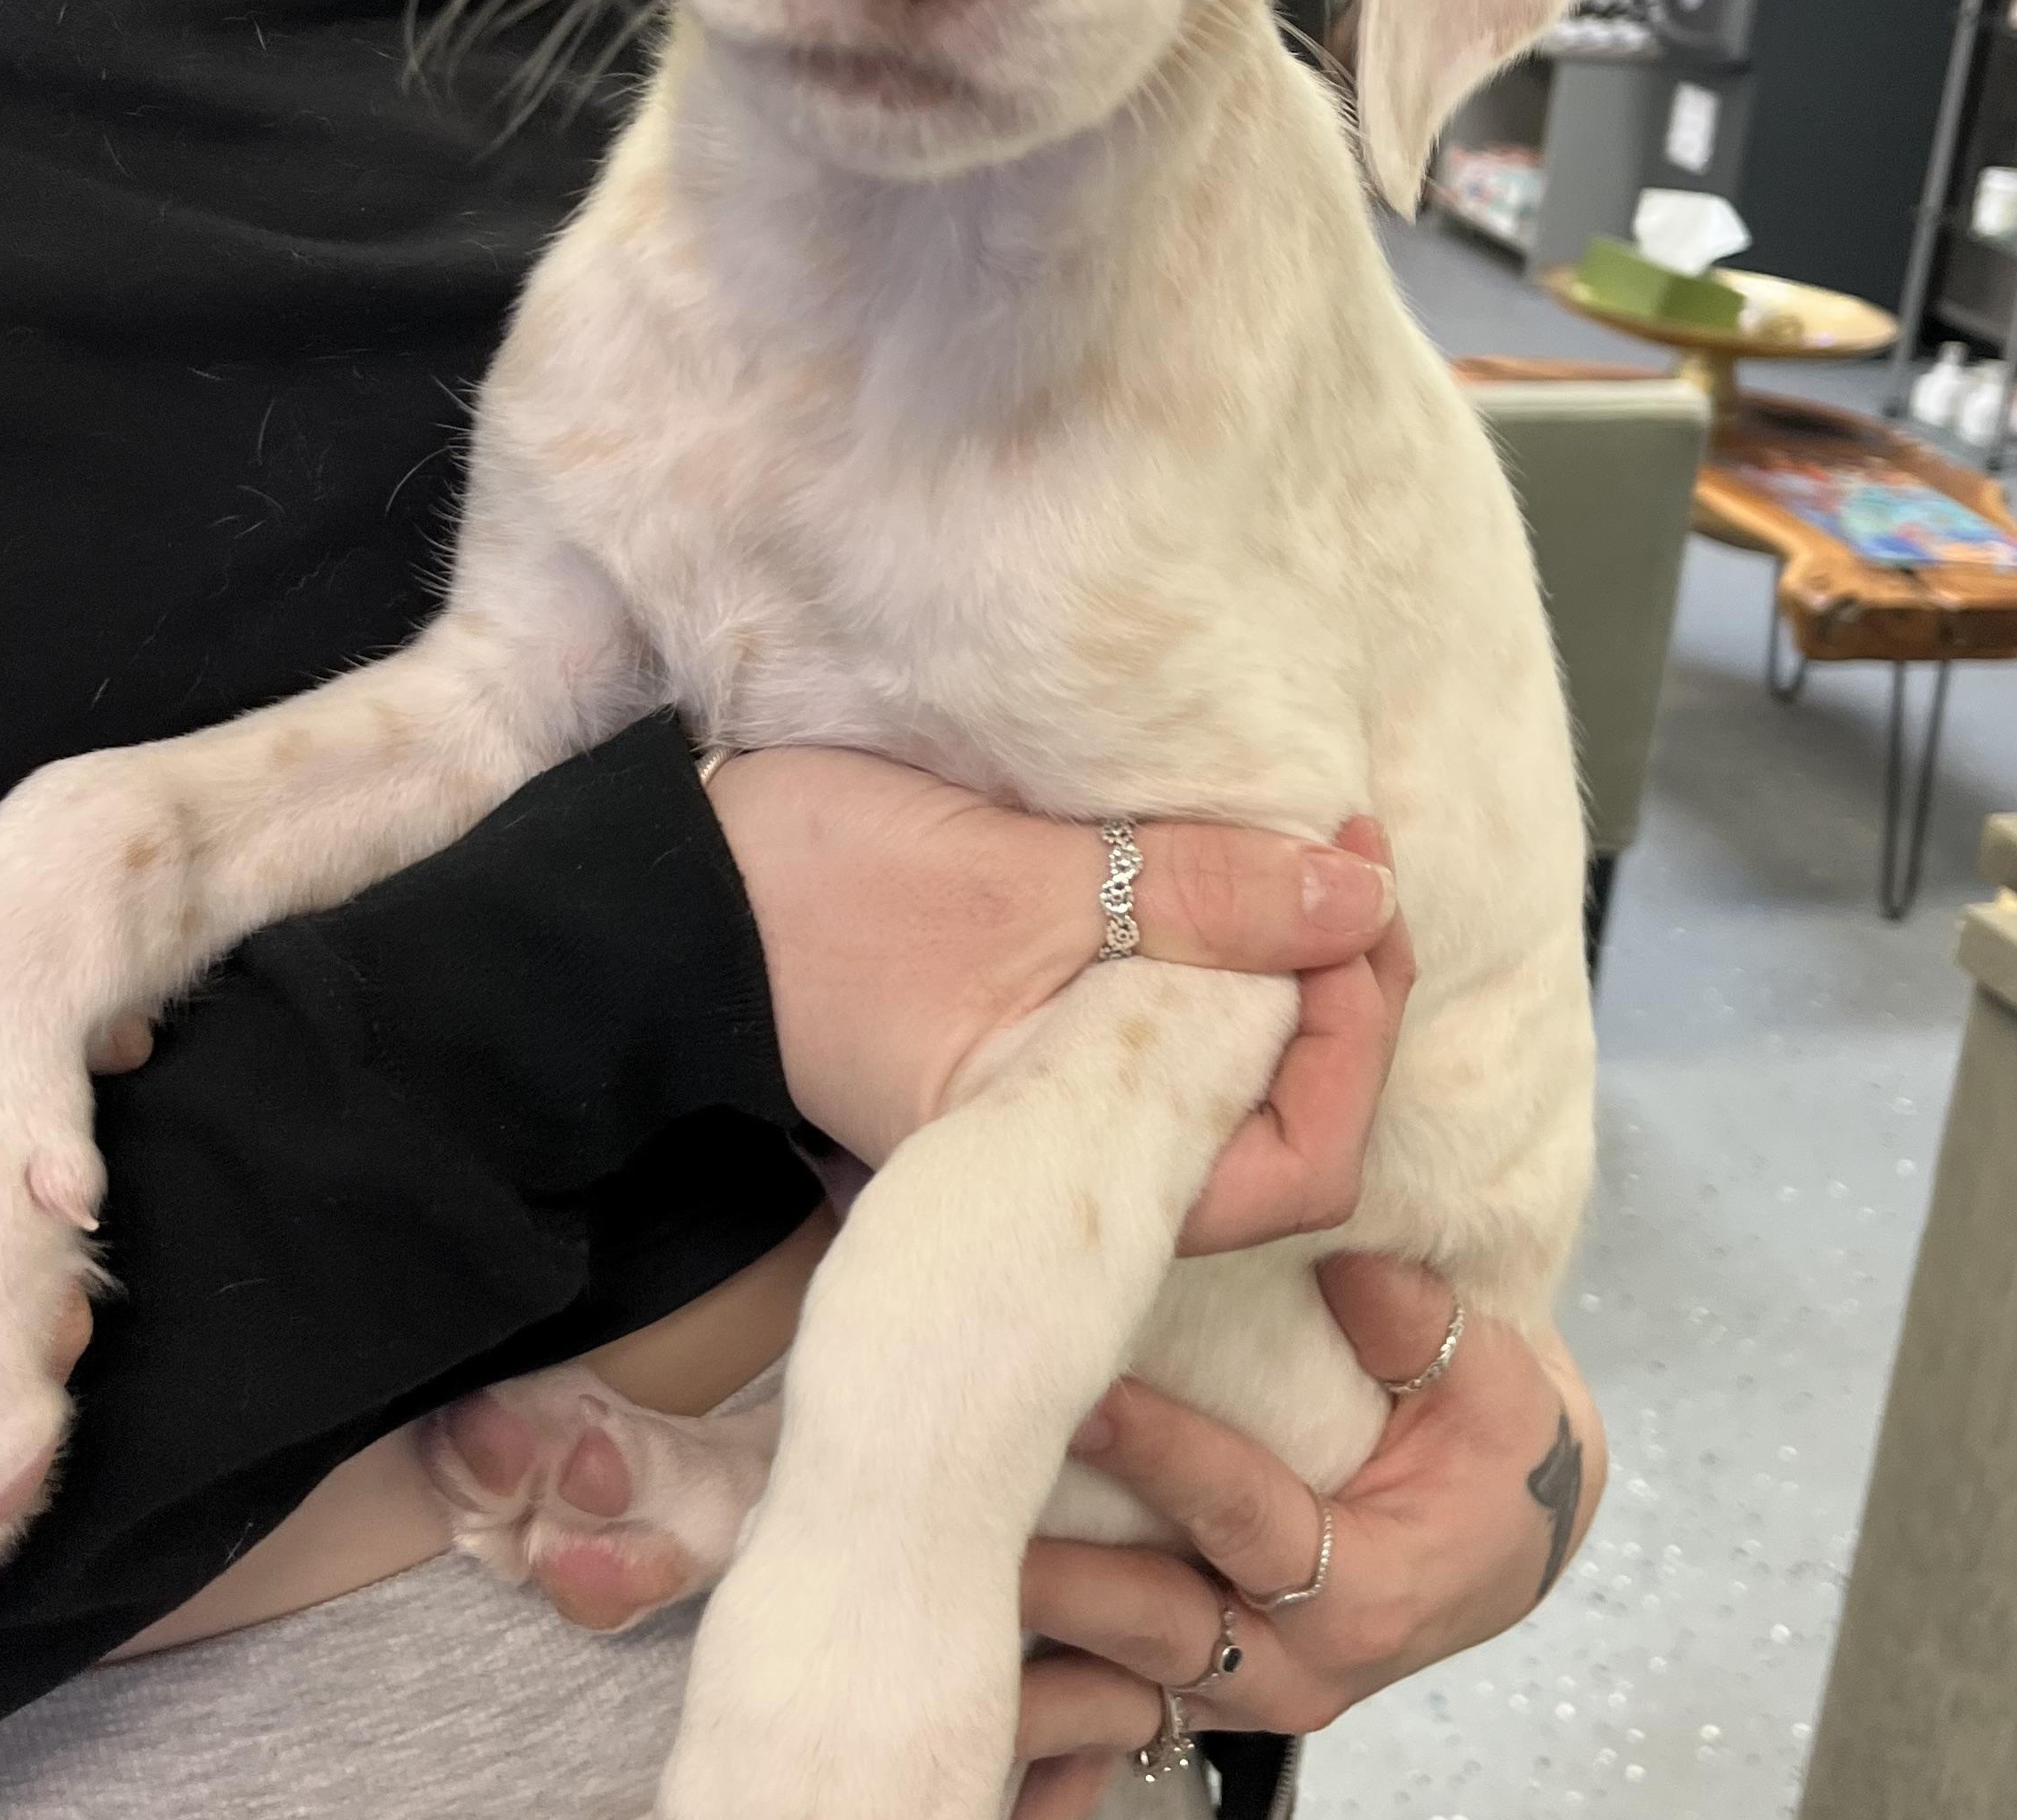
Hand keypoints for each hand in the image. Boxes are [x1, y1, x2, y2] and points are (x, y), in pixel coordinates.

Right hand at [706, 749, 1406, 1248]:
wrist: (658, 899)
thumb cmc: (809, 904)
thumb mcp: (1016, 884)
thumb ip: (1193, 896)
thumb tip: (1357, 899)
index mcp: (1074, 1162)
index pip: (1296, 1161)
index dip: (1356, 1040)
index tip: (1358, 904)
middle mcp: (1078, 1157)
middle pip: (1286, 1123)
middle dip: (1342, 993)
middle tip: (1348, 857)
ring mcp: (1056, 1102)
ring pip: (1235, 1069)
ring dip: (1290, 965)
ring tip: (1309, 854)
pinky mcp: (1032, 1042)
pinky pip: (1172, 1022)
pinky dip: (1225, 952)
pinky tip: (1238, 875)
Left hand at [1009, 1256, 1605, 1819]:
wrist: (1507, 1534)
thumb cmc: (1494, 1451)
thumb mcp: (1498, 1385)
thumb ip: (1424, 1329)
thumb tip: (1351, 1267)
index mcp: (1365, 1592)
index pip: (1242, 1517)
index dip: (1161, 1454)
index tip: (1084, 1394)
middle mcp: (1295, 1667)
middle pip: (1157, 1623)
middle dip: (1064, 1570)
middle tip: (973, 1505)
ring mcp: (1242, 1692)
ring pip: (1119, 1686)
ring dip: (1036, 1646)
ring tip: (946, 1586)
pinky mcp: (1203, 1691)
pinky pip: (1108, 1721)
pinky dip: (1041, 1716)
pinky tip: (967, 1685)